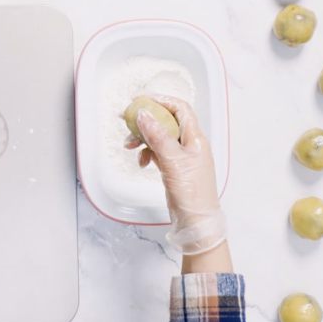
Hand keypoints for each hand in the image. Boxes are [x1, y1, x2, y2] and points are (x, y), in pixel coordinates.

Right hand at [126, 95, 225, 254]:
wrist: (195, 221)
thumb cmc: (192, 193)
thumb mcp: (173, 160)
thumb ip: (157, 136)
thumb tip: (144, 114)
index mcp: (195, 138)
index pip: (180, 109)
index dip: (161, 101)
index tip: (141, 100)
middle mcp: (190, 144)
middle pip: (166, 121)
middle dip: (146, 120)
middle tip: (127, 120)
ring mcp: (181, 156)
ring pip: (159, 137)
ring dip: (143, 138)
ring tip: (129, 144)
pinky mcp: (174, 168)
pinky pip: (157, 152)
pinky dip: (146, 152)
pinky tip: (141, 160)